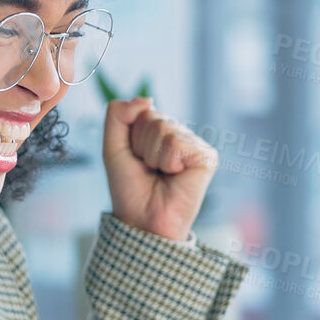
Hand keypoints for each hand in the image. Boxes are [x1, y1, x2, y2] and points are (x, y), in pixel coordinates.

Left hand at [101, 96, 218, 242]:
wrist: (142, 221)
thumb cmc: (130, 189)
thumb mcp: (113, 148)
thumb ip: (118, 116)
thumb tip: (146, 98)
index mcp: (160, 130)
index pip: (140, 111)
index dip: (130, 138)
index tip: (136, 160)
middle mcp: (180, 134)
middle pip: (151, 117)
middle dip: (141, 146)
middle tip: (149, 169)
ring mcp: (195, 144)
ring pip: (163, 129)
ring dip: (153, 156)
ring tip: (161, 174)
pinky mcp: (207, 157)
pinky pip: (177, 143)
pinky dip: (167, 162)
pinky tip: (175, 176)